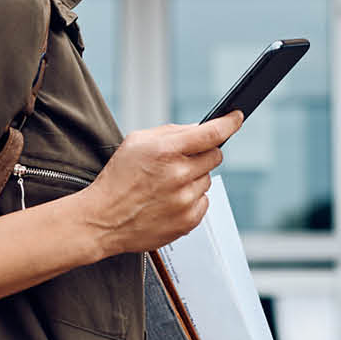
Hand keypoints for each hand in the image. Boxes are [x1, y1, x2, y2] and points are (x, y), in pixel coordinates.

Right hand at [73, 112, 242, 257]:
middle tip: (180, 162)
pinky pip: (204, 202)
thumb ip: (171, 131)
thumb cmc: (118, 179)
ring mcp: (185, 200)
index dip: (229, 123)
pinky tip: (169, 200)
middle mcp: (179, 175)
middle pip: (215, 156)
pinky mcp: (188, 221)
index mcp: (166, 151)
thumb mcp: (137, 142)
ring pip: (208, 180)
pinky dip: (191, 199)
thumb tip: (199, 129)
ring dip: (194, 179)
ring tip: (166, 186)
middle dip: (202, 154)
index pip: (211, 133)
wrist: (103, 220)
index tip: (237, 118)